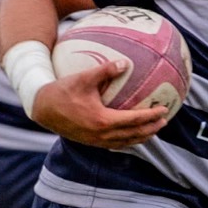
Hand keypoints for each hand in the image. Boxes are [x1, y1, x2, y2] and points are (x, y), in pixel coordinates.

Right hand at [31, 56, 169, 148]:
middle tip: (164, 121)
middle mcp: (102, 135)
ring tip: (153, 130)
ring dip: (141, 137)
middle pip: (134, 135)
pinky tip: (131, 135)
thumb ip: (106, 71)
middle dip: (151, 129)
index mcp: (103, 120)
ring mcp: (96, 141)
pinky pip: (115, 144)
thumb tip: (126, 63)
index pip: (134, 120)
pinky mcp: (90, 142)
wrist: (42, 109)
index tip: (164, 110)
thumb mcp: (84, 78)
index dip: (151, 116)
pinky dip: (127, 140)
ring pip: (125, 143)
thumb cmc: (62, 91)